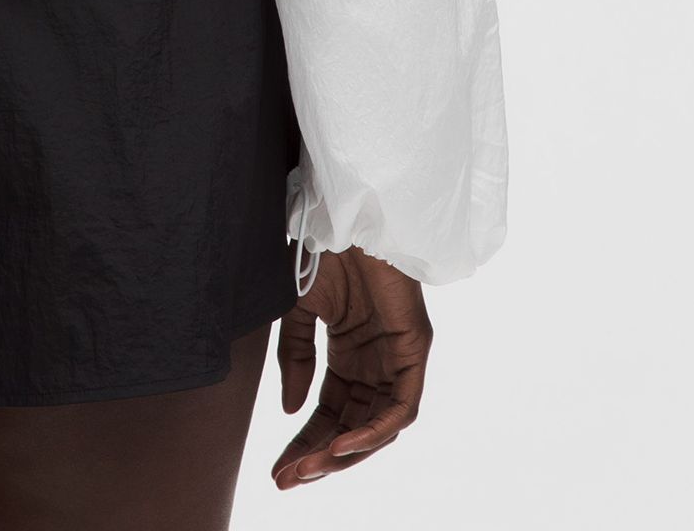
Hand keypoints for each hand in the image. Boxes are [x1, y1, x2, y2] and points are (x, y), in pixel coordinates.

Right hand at [271, 246, 430, 489]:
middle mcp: (375, 364)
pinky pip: (400, 409)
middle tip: (287, 479)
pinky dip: (374, 432)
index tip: (278, 469)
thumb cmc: (324, 252)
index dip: (304, 442)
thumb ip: (296, 358)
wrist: (345, 215)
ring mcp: (397, 360)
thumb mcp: (298, 312)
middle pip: (352, 427)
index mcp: (349, 355)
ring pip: (377, 427)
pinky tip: (342, 445)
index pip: (329, 413)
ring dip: (343, 453)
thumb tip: (291, 409)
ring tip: (309, 467)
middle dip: (320, 457)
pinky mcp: (415, 352)